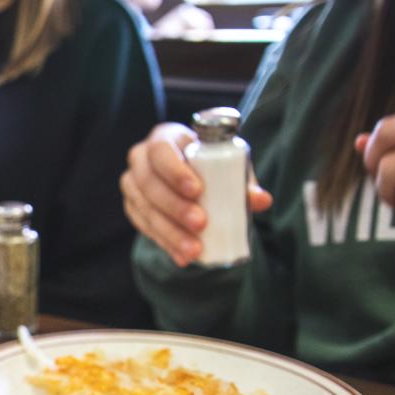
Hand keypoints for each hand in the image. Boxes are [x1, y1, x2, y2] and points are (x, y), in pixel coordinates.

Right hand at [121, 123, 271, 267]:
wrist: (187, 173)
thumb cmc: (208, 164)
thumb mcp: (226, 165)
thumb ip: (241, 180)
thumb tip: (262, 200)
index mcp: (164, 138)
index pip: (160, 151)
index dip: (175, 172)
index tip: (197, 191)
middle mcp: (140, 159)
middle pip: (149, 183)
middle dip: (175, 207)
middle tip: (200, 224)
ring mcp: (132, 184)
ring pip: (145, 209)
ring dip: (170, 232)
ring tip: (194, 249)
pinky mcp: (132, 207)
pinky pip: (144, 228)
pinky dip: (165, 244)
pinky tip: (182, 256)